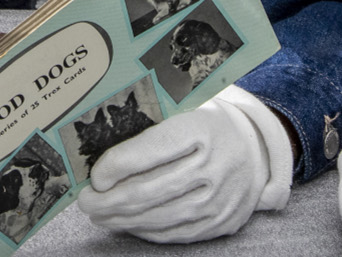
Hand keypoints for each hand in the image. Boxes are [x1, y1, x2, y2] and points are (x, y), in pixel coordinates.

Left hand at [75, 86, 292, 242]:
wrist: (254, 151)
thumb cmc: (206, 126)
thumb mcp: (187, 110)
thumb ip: (151, 123)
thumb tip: (100, 143)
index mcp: (201, 128)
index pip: (151, 150)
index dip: (117, 166)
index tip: (95, 175)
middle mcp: (213, 165)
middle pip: (150, 189)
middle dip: (110, 200)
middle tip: (87, 201)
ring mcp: (219, 198)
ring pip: (159, 216)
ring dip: (122, 219)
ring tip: (99, 215)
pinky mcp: (220, 221)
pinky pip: (174, 232)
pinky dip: (146, 231)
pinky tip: (127, 224)